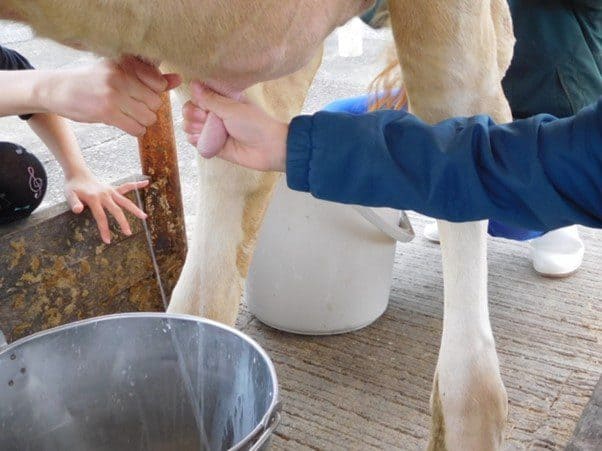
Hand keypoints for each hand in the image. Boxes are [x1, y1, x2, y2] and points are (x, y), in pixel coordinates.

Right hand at [37, 57, 180, 135]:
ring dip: (143, 122)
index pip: (159, 84)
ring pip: (149, 117)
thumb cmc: (94, 81)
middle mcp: (121, 76)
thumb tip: (179, 79)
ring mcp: (114, 94)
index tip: (142, 95)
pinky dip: (136, 130)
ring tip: (131, 116)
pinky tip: (127, 124)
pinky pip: (137, 128)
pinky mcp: (107, 112)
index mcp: (126, 64)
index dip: (154, 94)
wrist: (59, 90)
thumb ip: (151, 76)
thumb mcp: (120, 72)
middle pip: (156, 103)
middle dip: (149, 110)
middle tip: (135, 108)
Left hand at [64, 172, 148, 243]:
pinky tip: (146, 183)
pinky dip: (136, 185)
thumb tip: (78, 210)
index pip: (101, 216)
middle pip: (117, 210)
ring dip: (135, 209)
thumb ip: (74, 202)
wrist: (77, 173)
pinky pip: (126, 186)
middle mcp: (105, 195)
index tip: (107, 240)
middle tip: (128, 233)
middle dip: (123, 222)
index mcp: (94, 198)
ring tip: (144, 217)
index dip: (104, 229)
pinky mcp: (114, 188)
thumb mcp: (69, 195)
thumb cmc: (73, 187)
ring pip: (125, 201)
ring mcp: (110, 191)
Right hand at [183, 81, 288, 171]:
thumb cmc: (254, 124)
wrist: (267, 149)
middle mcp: (216, 114)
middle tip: (205, 119)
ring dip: (193, 127)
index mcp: (222, 100)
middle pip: (190, 110)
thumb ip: (210, 98)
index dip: (196, 99)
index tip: (203, 103)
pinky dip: (195, 140)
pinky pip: (194, 141)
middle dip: (192, 114)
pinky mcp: (213, 146)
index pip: (198, 95)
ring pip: (189, 125)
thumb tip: (193, 83)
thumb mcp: (231, 108)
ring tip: (207, 131)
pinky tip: (203, 140)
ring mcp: (213, 130)